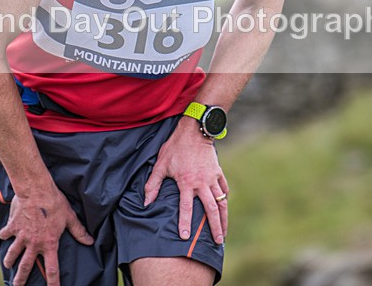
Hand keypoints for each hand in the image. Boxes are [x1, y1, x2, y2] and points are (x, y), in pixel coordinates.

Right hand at [0, 187, 93, 285]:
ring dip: (10, 261)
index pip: (52, 269)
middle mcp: (34, 243)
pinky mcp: (13, 226)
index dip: (53, 282)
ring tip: (8, 266)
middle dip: (20, 279)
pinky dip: (4, 235)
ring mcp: (22, 236)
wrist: (36, 190)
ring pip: (13, 254)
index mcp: (49, 243)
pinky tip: (4, 236)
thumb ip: (79, 231)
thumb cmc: (55, 202)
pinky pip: (5, 234)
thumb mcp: (69, 217)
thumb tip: (90, 241)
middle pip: (26, 266)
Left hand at [143, 117, 228, 244]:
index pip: (186, 208)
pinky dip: (224, 200)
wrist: (194, 131)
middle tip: (216, 241)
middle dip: (214, 227)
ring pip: (221, 202)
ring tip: (223, 232)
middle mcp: (202, 183)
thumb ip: (153, 184)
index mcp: (186, 182)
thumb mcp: (160, 164)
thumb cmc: (175, 147)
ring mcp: (212, 178)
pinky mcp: (218, 172)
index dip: (185, 223)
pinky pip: (224, 189)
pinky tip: (224, 209)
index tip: (186, 237)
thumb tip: (146, 202)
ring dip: (223, 218)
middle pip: (211, 209)